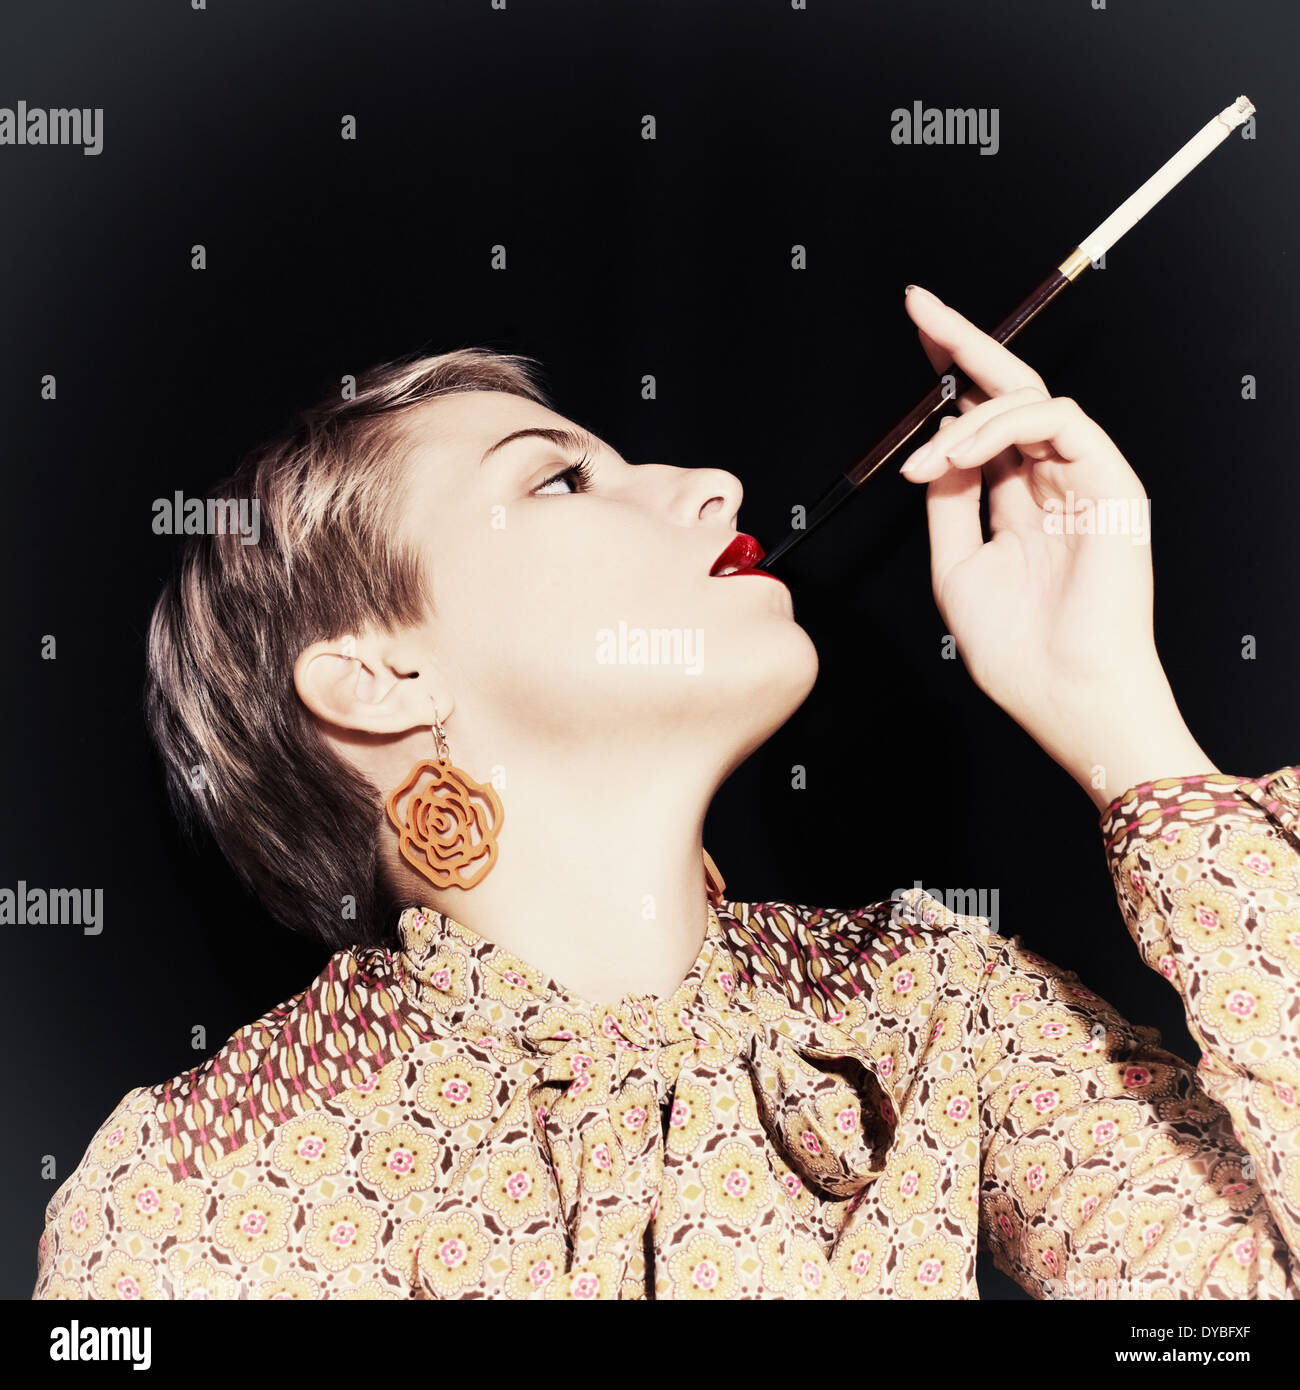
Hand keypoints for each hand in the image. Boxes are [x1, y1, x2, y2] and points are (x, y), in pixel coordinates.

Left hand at [897, 284, 1216, 808]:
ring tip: (928, 457)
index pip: (982, 419)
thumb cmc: (1015, 648)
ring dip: (966, 416)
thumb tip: (933, 447)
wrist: (1063, 693)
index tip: (914, 337)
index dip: (950, 374)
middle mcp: (1051, 481)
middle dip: (963, 342)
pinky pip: (1059, 420)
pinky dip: (1003, 426)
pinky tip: (961, 453)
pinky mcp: (1112, 481)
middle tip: (919, 307)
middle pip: (1010, 389)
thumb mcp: (956, 567)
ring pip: (1030, 399)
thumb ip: (949, 502)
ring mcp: (1084, 479)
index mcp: (1017, 500)